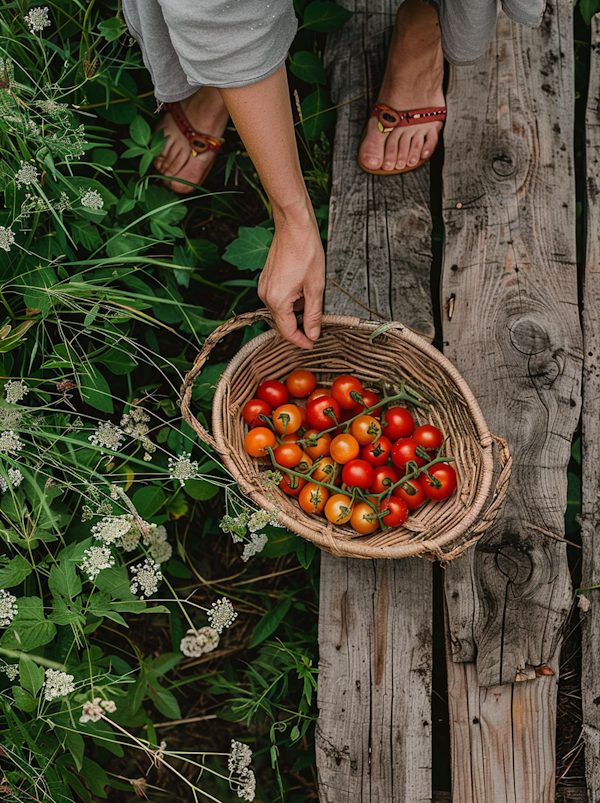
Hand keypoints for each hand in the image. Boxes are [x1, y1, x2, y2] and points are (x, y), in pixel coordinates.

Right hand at [258, 214, 324, 348]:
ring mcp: (263, 287)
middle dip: (299, 326)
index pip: (287, 331)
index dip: (301, 340)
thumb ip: (313, 314)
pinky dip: (290, 300)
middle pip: (282, 322)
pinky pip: (277, 299)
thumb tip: (312, 334)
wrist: (293, 226)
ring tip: (311, 297)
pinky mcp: (265, 280)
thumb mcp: (315, 287)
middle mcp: (266, 296)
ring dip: (295, 311)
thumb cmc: (306, 251)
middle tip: (316, 325)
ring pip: (280, 310)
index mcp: (277, 300)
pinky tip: (302, 289)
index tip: (312, 343)